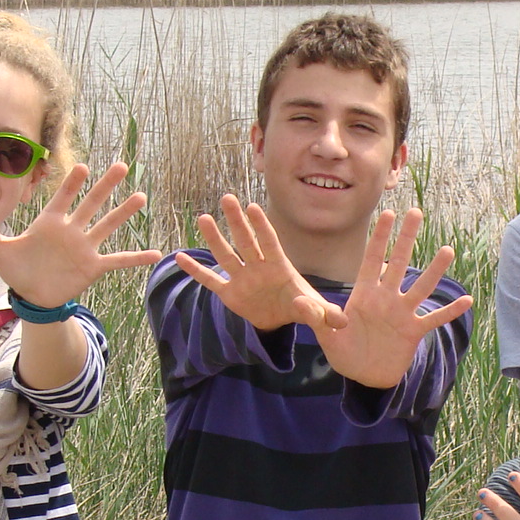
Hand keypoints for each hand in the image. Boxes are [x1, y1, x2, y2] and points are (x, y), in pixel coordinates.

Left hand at [0, 160, 162, 303]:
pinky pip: (118, 260)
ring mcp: (84, 247)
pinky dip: (136, 258)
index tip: (83, 167)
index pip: (62, 198)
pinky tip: (156, 253)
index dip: (71, 184)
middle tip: (121, 165)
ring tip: (141, 196)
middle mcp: (71, 230)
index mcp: (49, 222)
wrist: (32, 296)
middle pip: (91, 203)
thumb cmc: (16, 269)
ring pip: (107, 225)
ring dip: (124, 212)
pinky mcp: (93, 266)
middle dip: (105, 185)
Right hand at [174, 194, 325, 330]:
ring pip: (226, 255)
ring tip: (203, 218)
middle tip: (227, 197)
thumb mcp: (317, 313)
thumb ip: (327, 315)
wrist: (281, 320)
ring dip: (215, 238)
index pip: (269, 242)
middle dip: (237, 221)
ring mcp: (242, 278)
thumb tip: (339, 321)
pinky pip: (211, 280)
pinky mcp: (230, 293)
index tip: (252, 207)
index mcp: (280, 267)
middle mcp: (258, 267)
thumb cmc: (302, 307)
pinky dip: (196, 271)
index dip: (261, 226)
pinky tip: (180, 258)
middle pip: (246, 241)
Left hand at [297, 209, 473, 388]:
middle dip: (408, 239)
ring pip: (421, 287)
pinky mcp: (414, 332)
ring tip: (447, 251)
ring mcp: (402, 314)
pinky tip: (467, 300)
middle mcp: (386, 298)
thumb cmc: (345, 352)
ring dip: (434, 271)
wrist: (364, 376)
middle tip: (417, 212)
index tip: (387, 213)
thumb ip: (316, 318)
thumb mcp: (326, 336)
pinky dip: (449, 311)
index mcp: (365, 294)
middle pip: (400, 263)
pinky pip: (434, 319)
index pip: (373, 259)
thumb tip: (298, 303)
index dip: (380, 237)